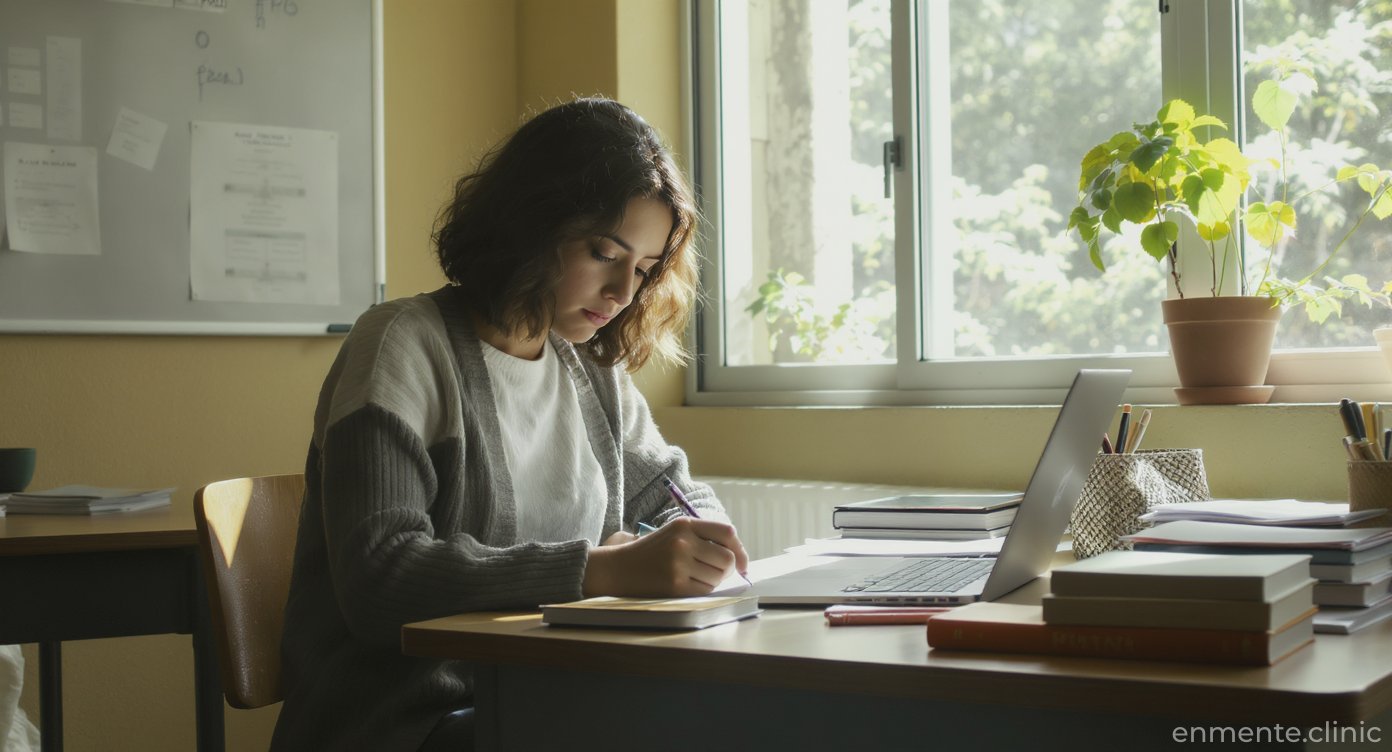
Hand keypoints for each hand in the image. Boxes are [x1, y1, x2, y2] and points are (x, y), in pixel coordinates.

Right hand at [582, 516, 750, 597]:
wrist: (618, 569)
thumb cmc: (652, 552)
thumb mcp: (675, 534)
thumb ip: (704, 538)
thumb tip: (739, 559)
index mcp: (685, 524)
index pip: (727, 532)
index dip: (740, 550)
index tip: (742, 563)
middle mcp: (683, 541)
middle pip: (727, 559)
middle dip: (727, 570)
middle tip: (715, 573)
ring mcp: (679, 564)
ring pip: (718, 577)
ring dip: (713, 581)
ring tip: (694, 577)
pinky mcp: (675, 585)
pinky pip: (705, 591)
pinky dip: (702, 591)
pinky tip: (687, 586)